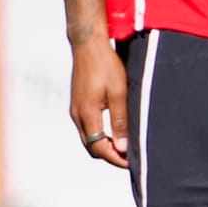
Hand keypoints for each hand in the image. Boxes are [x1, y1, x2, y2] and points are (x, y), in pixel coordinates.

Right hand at [69, 37, 129, 168]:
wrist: (88, 44)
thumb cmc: (106, 65)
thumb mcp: (119, 93)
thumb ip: (120, 121)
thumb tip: (122, 148)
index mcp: (87, 114)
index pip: (99, 148)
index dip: (115, 158)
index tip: (132, 162)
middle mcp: (77, 115)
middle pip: (91, 147)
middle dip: (110, 155)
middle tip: (130, 157)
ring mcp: (75, 109)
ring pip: (88, 138)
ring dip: (104, 145)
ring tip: (124, 146)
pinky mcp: (78, 103)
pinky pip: (86, 128)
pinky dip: (99, 135)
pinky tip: (113, 131)